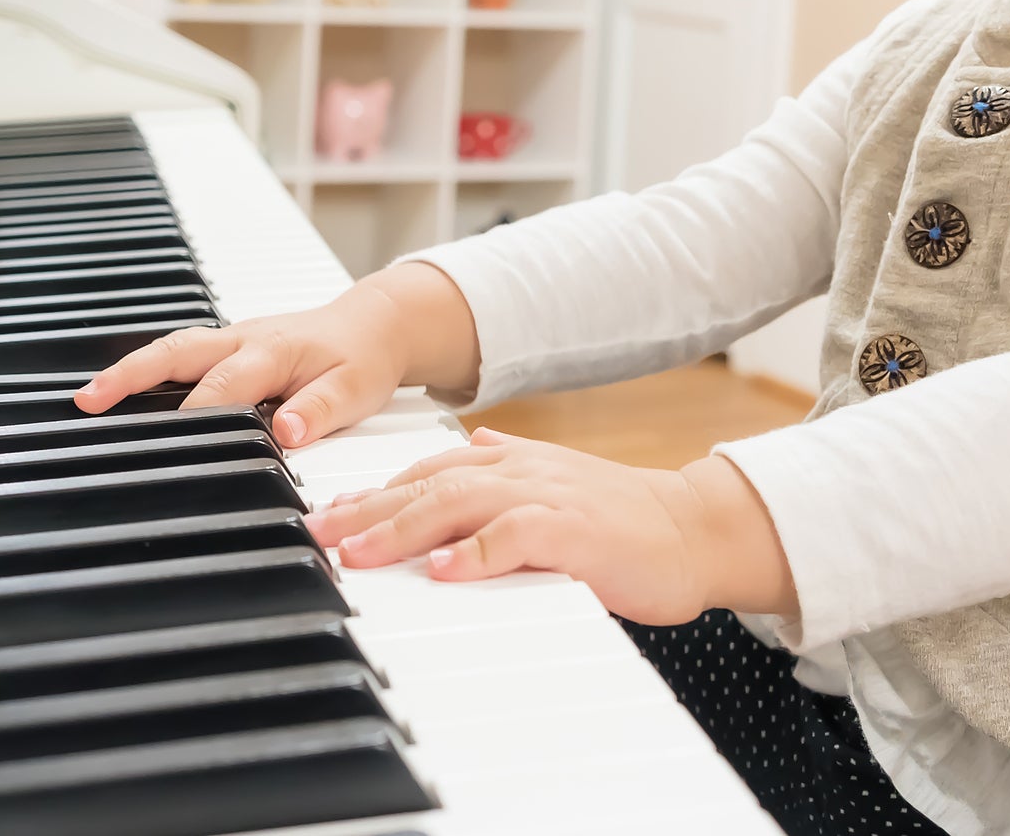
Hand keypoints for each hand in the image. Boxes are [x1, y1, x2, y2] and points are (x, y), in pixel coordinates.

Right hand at [73, 262, 479, 448]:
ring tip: (88, 398)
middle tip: (88, 403)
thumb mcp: (355, 390)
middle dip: (131, 376)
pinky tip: (120, 391)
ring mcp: (231, 340)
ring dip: (129, 370)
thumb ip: (319, 411)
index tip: (164, 446)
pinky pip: (180, 354)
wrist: (375, 324)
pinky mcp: (227, 346)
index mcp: (270, 353)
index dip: (194, 418)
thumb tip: (286, 432)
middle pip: (176, 354)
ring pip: (171, 349)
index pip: (221, 390)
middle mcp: (242, 340)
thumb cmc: (362, 359)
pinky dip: (147, 368)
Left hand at [305, 427, 797, 623]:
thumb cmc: (621, 519)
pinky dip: (479, 553)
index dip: (370, 489)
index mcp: (508, 462)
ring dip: (402, 527)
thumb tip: (473, 440)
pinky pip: (518, 538)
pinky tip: (444, 569)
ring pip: (460, 502)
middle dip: (365, 507)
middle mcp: (518, 471)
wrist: (693, 529)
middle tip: (316, 531)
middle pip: (427, 483)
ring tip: (356, 551)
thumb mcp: (554, 483)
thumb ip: (510, 464)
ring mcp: (546, 497)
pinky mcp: (576, 533)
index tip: (322, 512)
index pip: (424, 469)